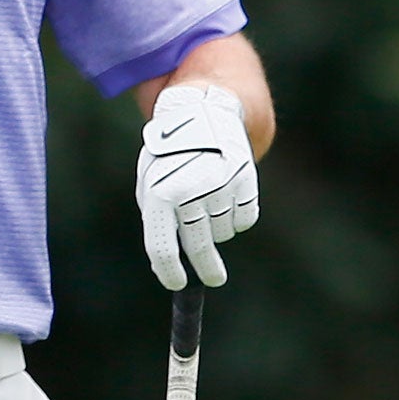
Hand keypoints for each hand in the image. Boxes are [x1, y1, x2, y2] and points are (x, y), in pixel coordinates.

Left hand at [136, 83, 259, 288]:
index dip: (169, 271)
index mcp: (159, 192)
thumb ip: (157, 218)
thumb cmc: (170, 154)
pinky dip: (236, 216)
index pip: (162, 246)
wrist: (203, 115)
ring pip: (222, 232)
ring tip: (208, 200)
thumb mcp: (151, 180)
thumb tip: (166, 262)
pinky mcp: (246, 183)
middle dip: (204, 267)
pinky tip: (226, 195)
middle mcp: (190, 192)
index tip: (176, 284)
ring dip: (216, 227)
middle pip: (197, 245)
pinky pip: (244, 218)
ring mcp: (221, 187)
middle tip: (212, 278)